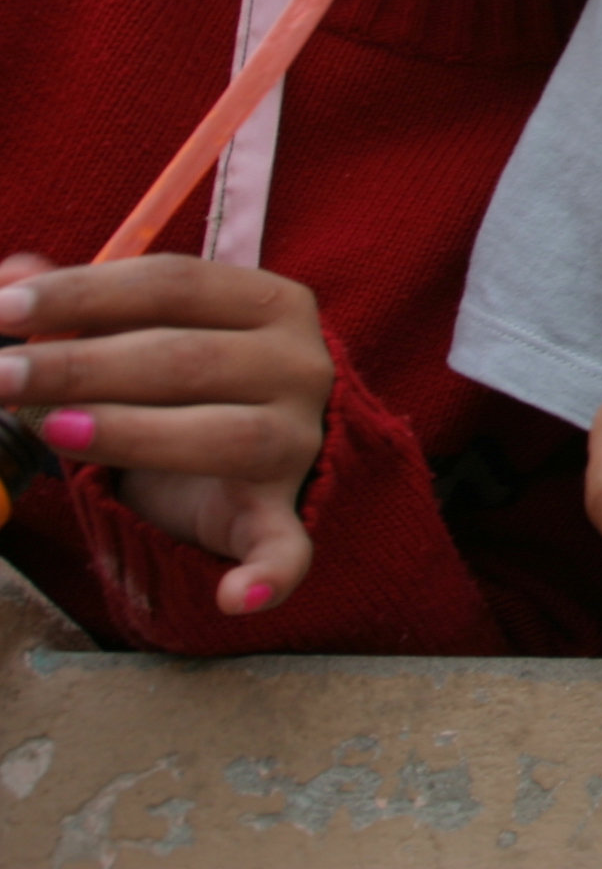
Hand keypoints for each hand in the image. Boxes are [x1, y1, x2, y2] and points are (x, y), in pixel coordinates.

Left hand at [0, 250, 331, 615]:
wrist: (264, 446)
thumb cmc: (188, 377)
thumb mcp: (143, 327)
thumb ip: (80, 302)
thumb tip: (10, 274)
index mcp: (271, 301)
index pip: (174, 282)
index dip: (85, 293)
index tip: (3, 310)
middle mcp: (301, 365)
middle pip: (187, 359)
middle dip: (79, 366)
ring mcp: (300, 441)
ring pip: (224, 438)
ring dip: (133, 435)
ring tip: (51, 430)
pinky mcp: (284, 514)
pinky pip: (286, 548)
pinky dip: (270, 575)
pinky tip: (238, 598)